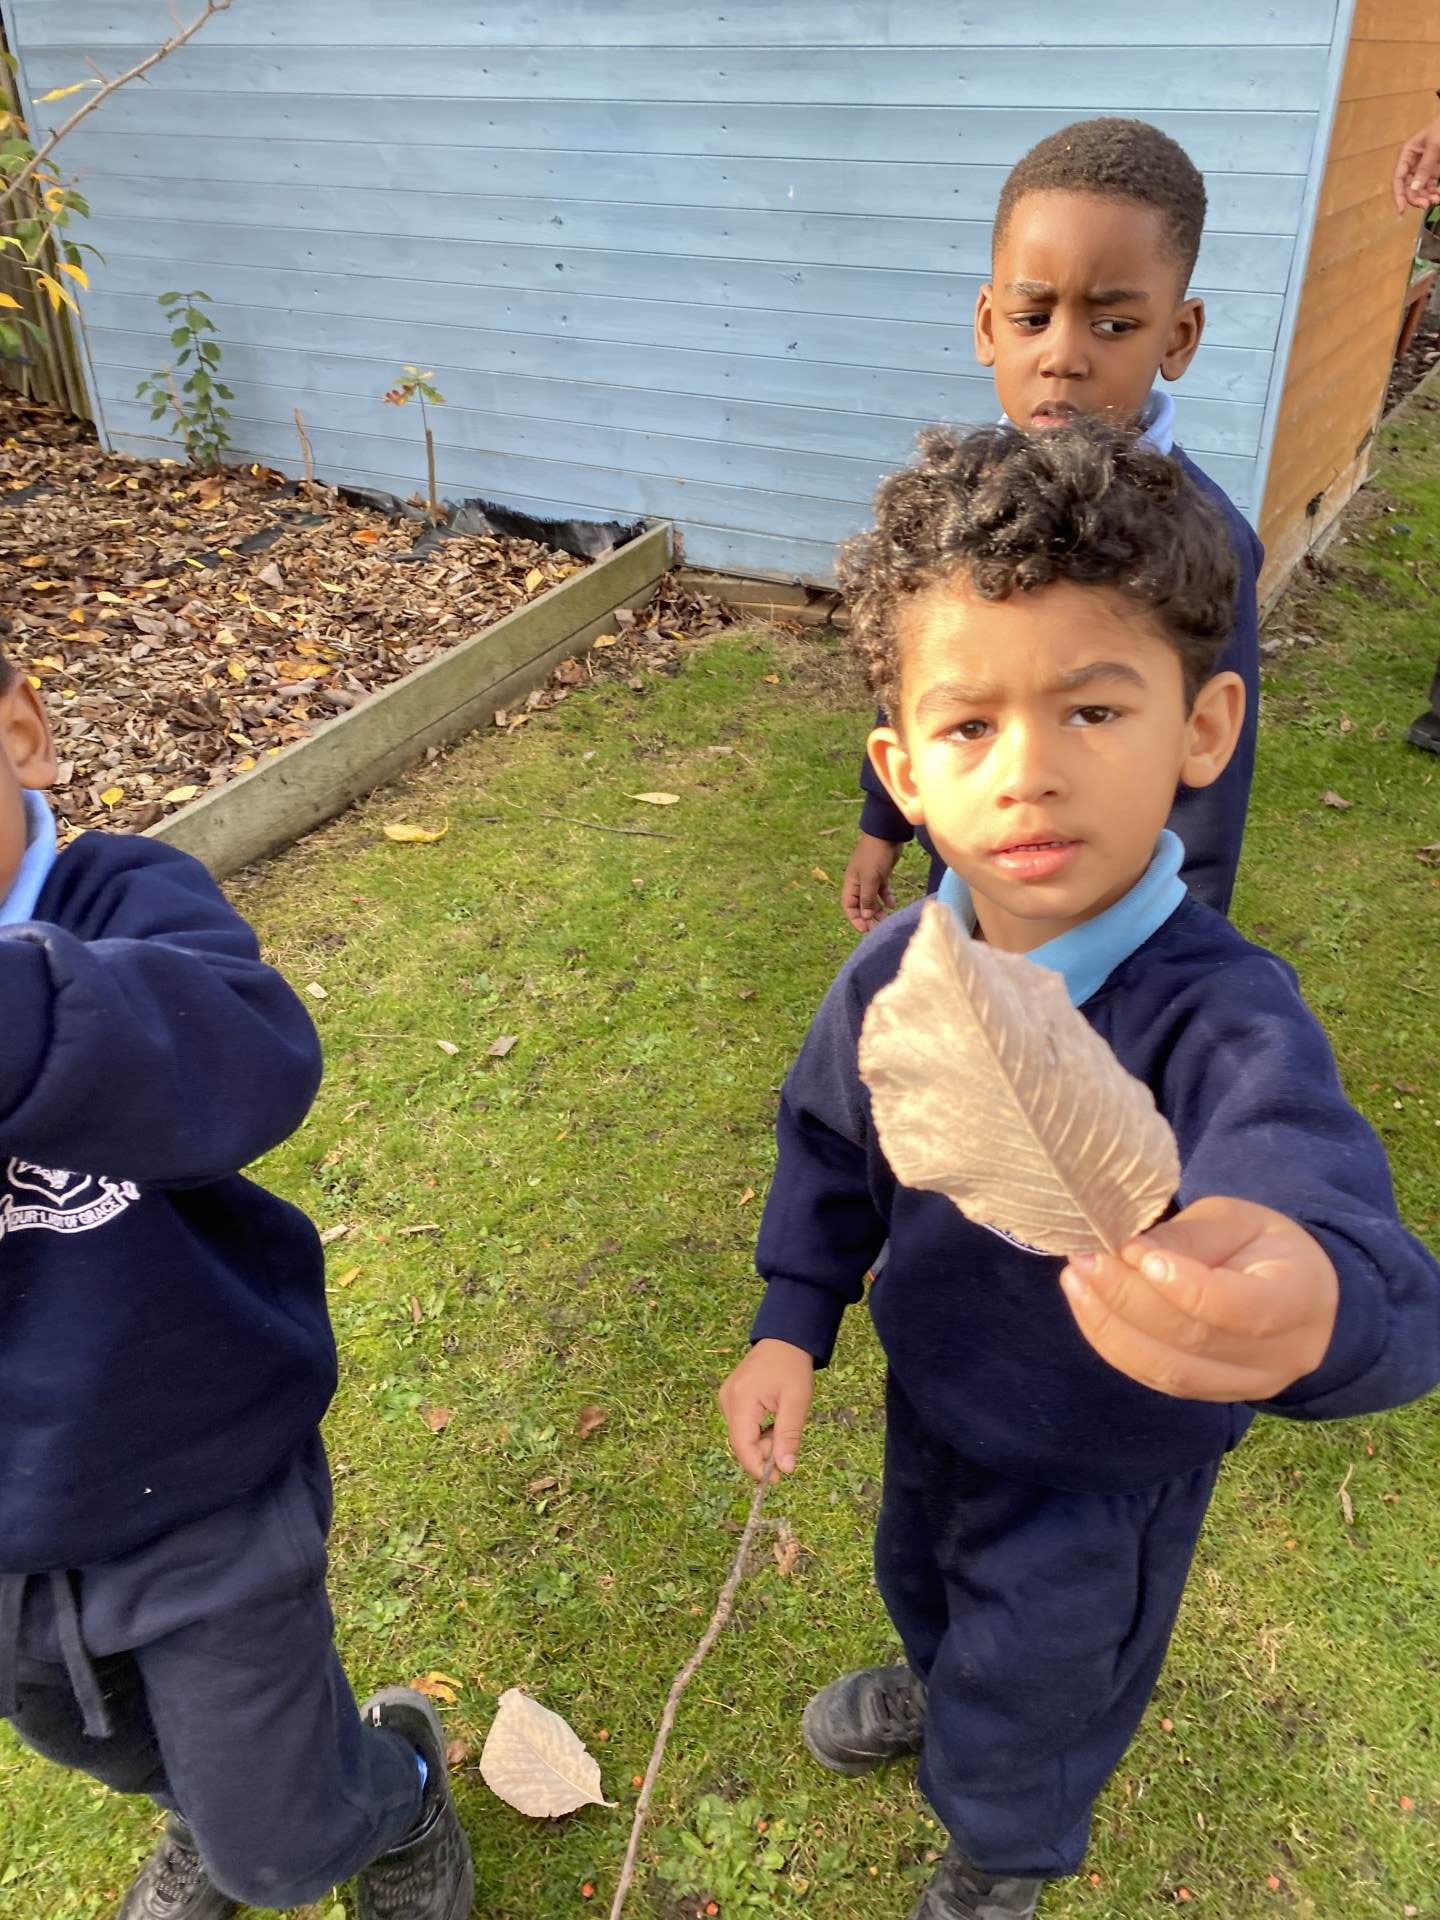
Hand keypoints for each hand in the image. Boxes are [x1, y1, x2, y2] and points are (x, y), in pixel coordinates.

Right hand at [718, 1338, 814, 1479]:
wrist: (785, 1338)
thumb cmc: (793, 1367)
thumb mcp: (797, 1402)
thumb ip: (789, 1436)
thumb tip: (786, 1469)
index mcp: (741, 1400)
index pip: (742, 1445)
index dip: (757, 1467)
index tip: (778, 1480)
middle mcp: (727, 1400)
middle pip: (741, 1442)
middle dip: (763, 1452)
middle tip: (788, 1446)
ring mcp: (727, 1398)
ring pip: (742, 1435)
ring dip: (762, 1441)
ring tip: (783, 1426)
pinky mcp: (731, 1397)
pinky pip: (742, 1425)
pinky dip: (758, 1431)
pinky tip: (773, 1421)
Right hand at [842, 834, 901, 932]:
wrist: (886, 835)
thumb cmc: (874, 856)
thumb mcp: (870, 879)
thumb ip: (867, 898)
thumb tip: (865, 917)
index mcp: (851, 884)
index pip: (849, 906)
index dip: (855, 919)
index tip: (865, 930)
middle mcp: (858, 883)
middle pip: (861, 905)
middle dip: (868, 917)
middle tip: (878, 927)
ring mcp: (870, 879)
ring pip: (872, 900)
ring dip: (878, 910)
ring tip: (886, 918)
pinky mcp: (881, 875)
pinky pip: (882, 891)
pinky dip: (886, 898)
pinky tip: (893, 904)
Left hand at [1059, 1196, 1338, 1402]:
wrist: (1294, 1293)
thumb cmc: (1262, 1246)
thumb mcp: (1237, 1220)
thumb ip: (1190, 1237)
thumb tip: (1131, 1252)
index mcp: (1301, 1299)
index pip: (1244, 1308)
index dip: (1188, 1288)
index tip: (1137, 1254)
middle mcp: (1281, 1356)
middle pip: (1196, 1340)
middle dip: (1130, 1299)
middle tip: (1086, 1260)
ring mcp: (1246, 1386)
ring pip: (1170, 1371)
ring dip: (1111, 1326)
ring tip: (1077, 1281)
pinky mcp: (1210, 1396)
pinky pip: (1156, 1379)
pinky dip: (1114, 1343)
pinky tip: (1087, 1305)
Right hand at [1393, 111, 1439, 212]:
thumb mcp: (1434, 146)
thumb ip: (1424, 167)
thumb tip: (1414, 187)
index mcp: (1407, 154)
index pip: (1398, 178)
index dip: (1398, 195)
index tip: (1402, 209)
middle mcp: (1413, 163)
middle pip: (1409, 187)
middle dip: (1416, 197)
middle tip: (1426, 205)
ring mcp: (1424, 167)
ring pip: (1420, 188)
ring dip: (1426, 197)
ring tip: (1435, 200)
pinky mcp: (1434, 170)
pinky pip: (1431, 185)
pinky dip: (1433, 192)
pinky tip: (1438, 195)